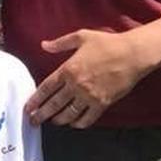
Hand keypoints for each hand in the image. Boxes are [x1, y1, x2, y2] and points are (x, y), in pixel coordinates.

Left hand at [25, 29, 152, 127]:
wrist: (132, 54)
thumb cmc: (107, 43)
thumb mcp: (81, 36)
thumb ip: (60, 43)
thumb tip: (43, 45)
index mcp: (68, 69)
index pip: (46, 88)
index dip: (35, 99)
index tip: (28, 107)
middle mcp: (76, 85)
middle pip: (54, 104)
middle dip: (42, 114)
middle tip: (33, 121)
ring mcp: (89, 96)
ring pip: (69, 113)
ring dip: (59, 120)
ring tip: (52, 122)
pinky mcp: (103, 103)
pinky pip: (88, 118)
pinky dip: (79, 123)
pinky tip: (74, 124)